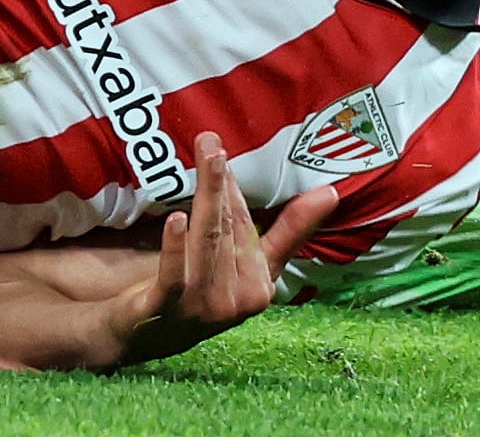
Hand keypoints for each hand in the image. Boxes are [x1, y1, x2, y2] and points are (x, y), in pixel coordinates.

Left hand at [119, 139, 334, 360]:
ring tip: (208, 161)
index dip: (234, 191)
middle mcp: (234, 301)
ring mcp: (201, 308)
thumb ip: (287, 230)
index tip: (226, 155)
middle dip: (218, 184)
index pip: (246, 228)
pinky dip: (176, 247)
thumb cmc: (204, 289)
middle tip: (210, 143)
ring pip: (206, 243)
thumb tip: (331, 192)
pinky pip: (175, 276)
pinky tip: (176, 219)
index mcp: (257, 287)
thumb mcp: (247, 263)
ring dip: (207, 199)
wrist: (148, 334)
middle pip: (225, 230)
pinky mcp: (166, 310)